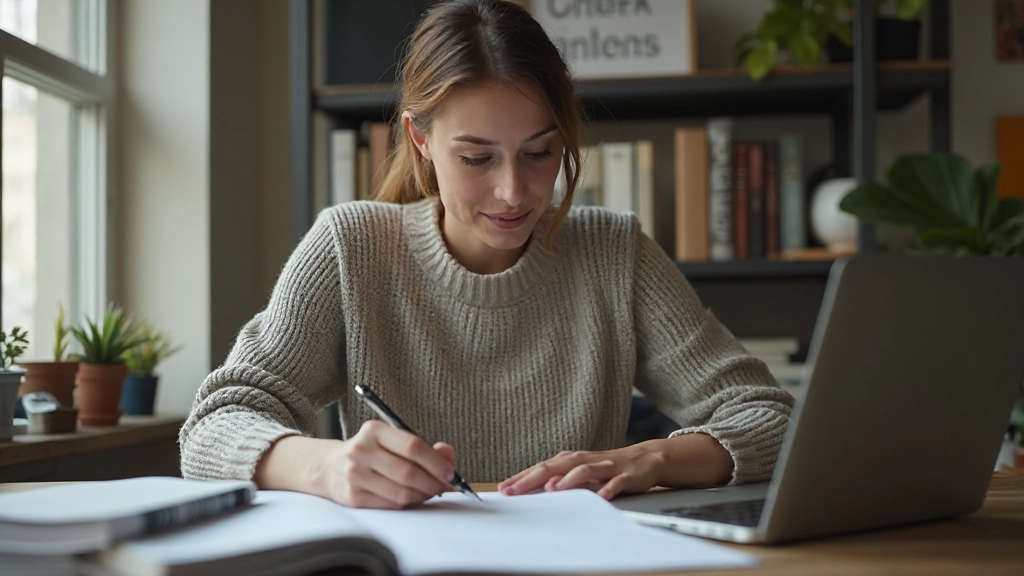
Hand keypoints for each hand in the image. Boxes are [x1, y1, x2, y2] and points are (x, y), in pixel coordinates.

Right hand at [318, 420, 456, 508]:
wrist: (327, 467)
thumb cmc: (369, 452)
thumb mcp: (392, 440)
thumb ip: (424, 447)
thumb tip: (448, 456)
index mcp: (374, 430)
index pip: (412, 446)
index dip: (436, 462)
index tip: (450, 472)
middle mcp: (362, 450)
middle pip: (409, 472)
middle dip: (433, 483)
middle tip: (445, 486)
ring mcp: (356, 475)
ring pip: (402, 492)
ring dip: (423, 495)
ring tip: (429, 491)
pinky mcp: (353, 497)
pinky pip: (391, 505)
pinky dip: (408, 504)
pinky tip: (412, 498)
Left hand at [497, 443, 665, 500]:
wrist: (646, 458)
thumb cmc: (607, 467)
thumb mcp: (580, 471)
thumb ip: (558, 479)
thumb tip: (530, 489)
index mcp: (571, 460)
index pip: (542, 468)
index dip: (521, 478)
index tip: (503, 489)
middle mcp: (585, 460)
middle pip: (556, 467)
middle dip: (533, 478)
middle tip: (515, 490)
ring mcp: (606, 466)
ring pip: (584, 470)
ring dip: (568, 480)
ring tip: (553, 489)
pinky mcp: (626, 475)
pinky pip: (616, 482)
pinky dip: (608, 488)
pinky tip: (602, 496)